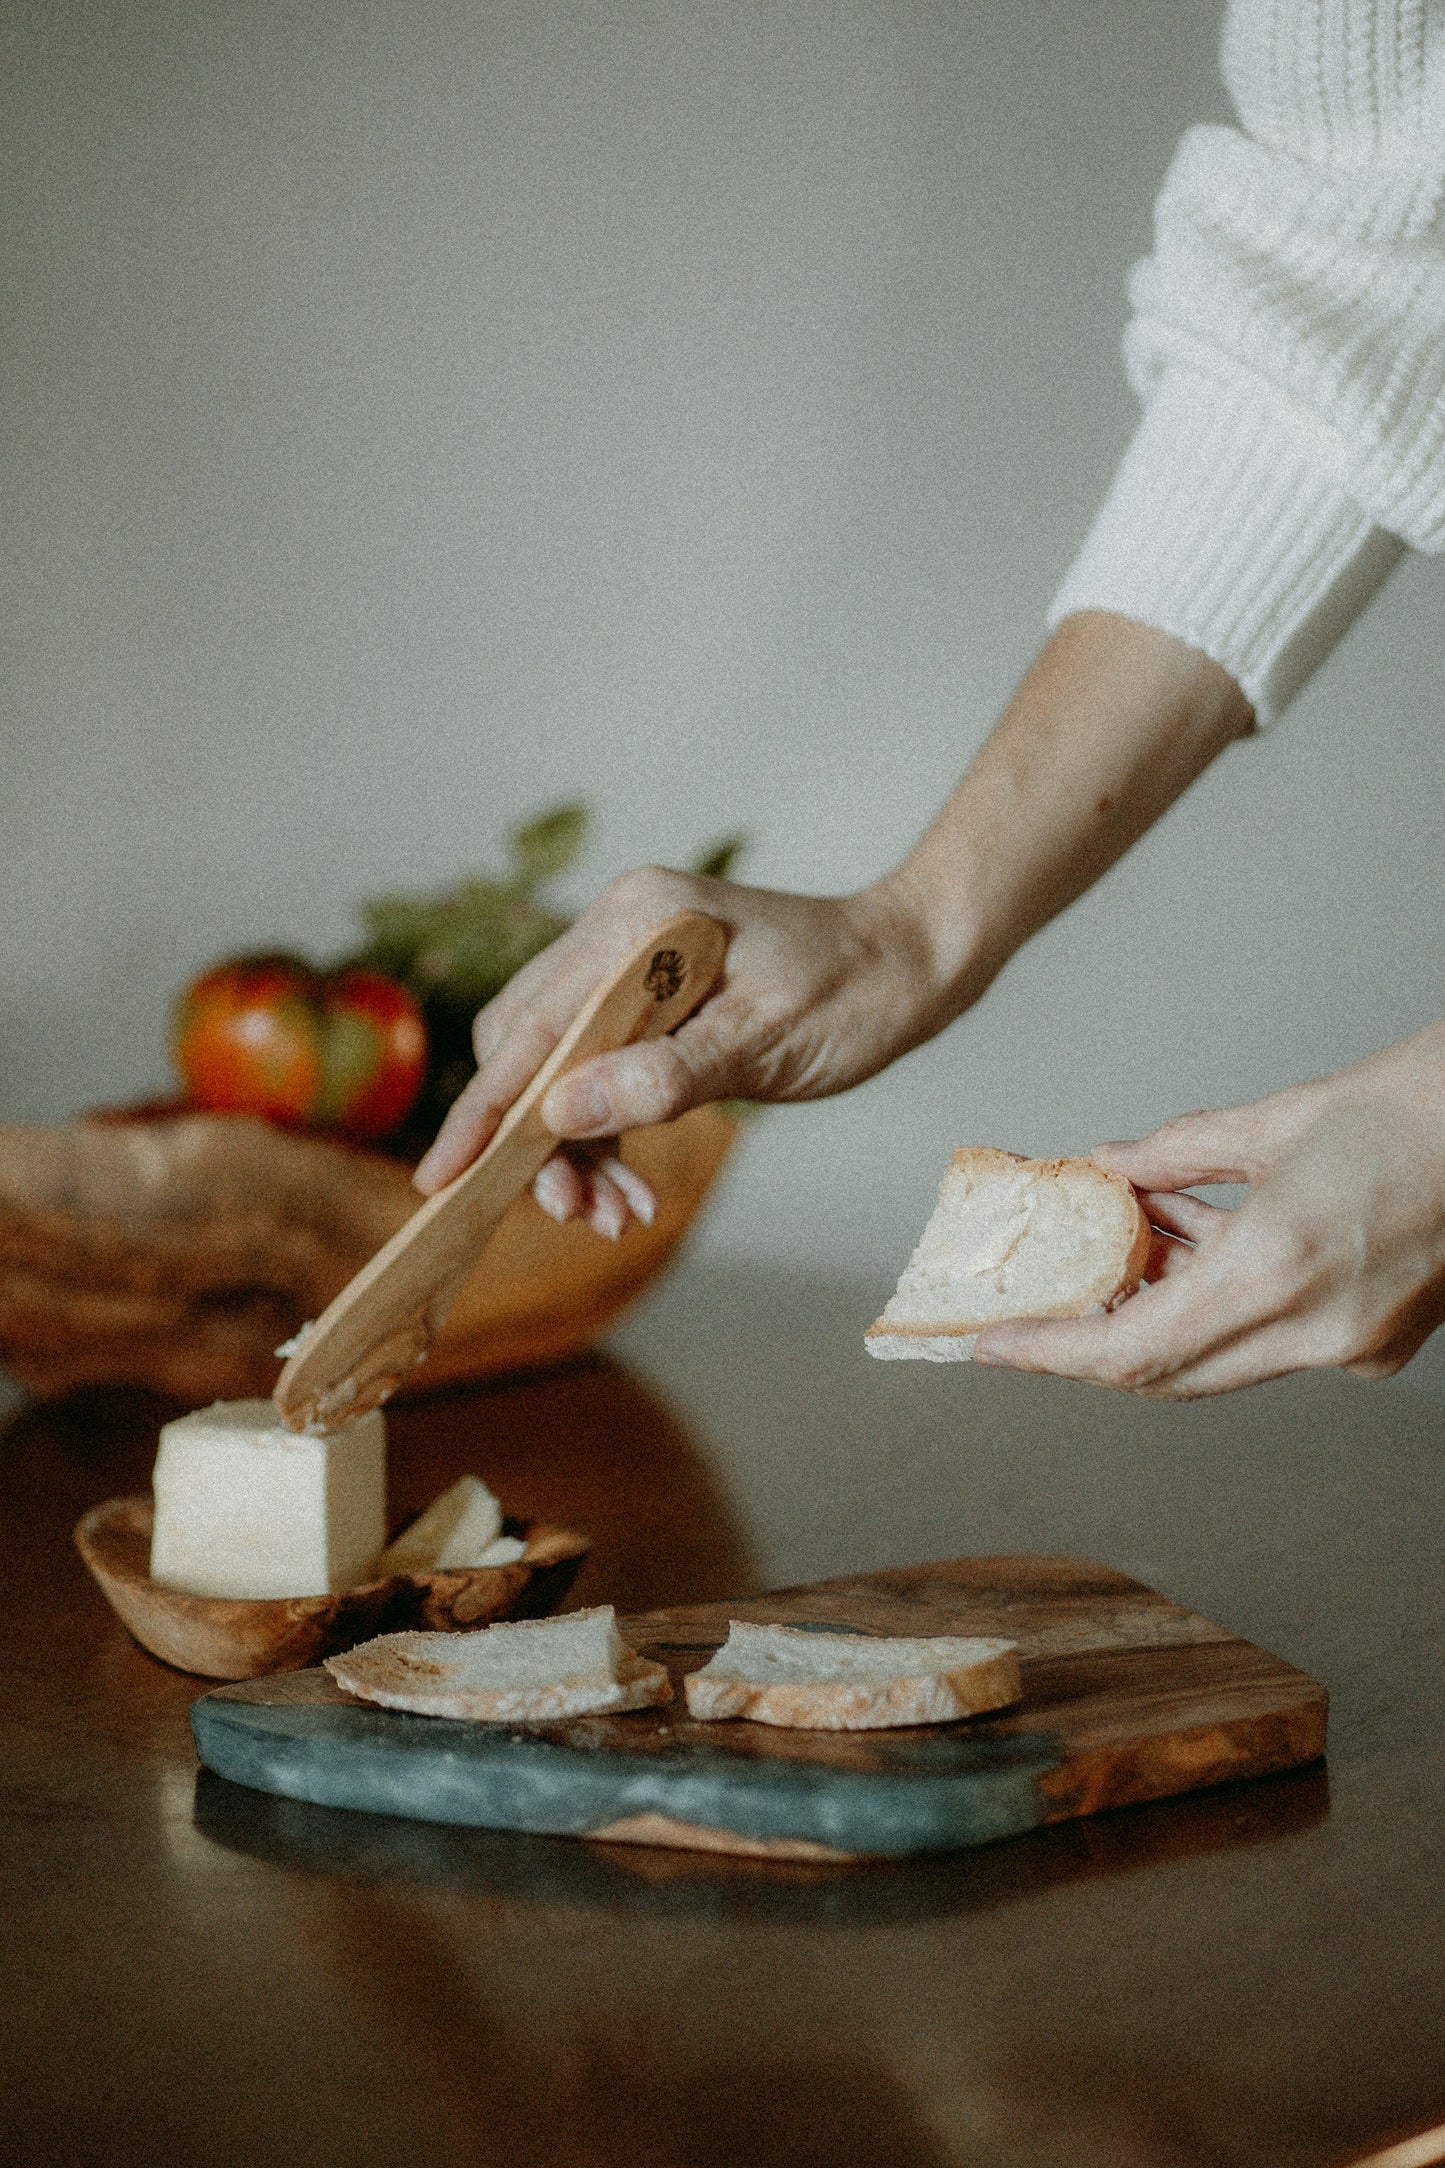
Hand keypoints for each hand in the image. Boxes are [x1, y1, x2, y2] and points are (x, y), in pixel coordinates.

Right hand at [413, 614, 1250, 1238]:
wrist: (910, 965)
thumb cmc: (852, 993)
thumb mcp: (764, 1044)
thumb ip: (664, 1077)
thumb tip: (561, 1113)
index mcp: (636, 920)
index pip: (535, 1025)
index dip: (486, 1107)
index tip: (446, 1176)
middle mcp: (616, 930)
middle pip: (528, 1046)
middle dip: (536, 1141)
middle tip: (576, 1214)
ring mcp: (628, 963)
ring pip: (559, 1068)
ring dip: (574, 1149)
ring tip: (616, 1215)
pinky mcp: (647, 999)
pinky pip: (597, 1072)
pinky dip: (604, 1134)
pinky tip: (630, 1188)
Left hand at [973, 1025, 1444, 1397]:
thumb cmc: (1407, 1111)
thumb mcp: (1268, 1125)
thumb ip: (1172, 1160)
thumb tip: (1111, 1169)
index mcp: (1277, 1270)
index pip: (1132, 1349)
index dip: (1052, 1354)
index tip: (995, 1346)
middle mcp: (1314, 1328)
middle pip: (1167, 1371)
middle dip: (1092, 1343)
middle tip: (1037, 1311)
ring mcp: (1350, 1347)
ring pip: (1214, 1358)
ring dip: (1156, 1315)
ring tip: (1115, 1254)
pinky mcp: (1373, 1343)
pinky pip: (1265, 1342)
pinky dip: (1214, 1303)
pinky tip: (1186, 1249)